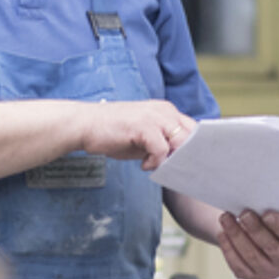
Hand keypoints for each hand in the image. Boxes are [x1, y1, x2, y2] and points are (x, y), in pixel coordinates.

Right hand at [77, 100, 194, 169]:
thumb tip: (180, 161)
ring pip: (180, 143)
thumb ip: (164, 144)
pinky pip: (162, 150)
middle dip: (185, 156)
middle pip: (191, 137)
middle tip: (170, 168)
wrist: (85, 125)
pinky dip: (155, 162)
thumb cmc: (113, 132)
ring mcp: (154, 117)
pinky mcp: (144, 126)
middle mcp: (163, 110)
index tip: (185, 164)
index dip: (193, 148)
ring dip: (170, 159)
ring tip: (154, 165)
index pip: (193, 129)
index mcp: (165, 110)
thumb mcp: (144, 137)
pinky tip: (142, 164)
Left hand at [217, 209, 278, 278]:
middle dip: (255, 229)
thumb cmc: (272, 220)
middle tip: (244, 213)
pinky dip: (228, 248)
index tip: (267, 214)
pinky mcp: (251, 277)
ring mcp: (269, 273)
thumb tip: (259, 201)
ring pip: (251, 256)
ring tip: (226, 217)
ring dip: (236, 235)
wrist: (262, 236)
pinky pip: (238, 265)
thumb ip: (275, 211)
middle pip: (271, 247)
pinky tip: (223, 233)